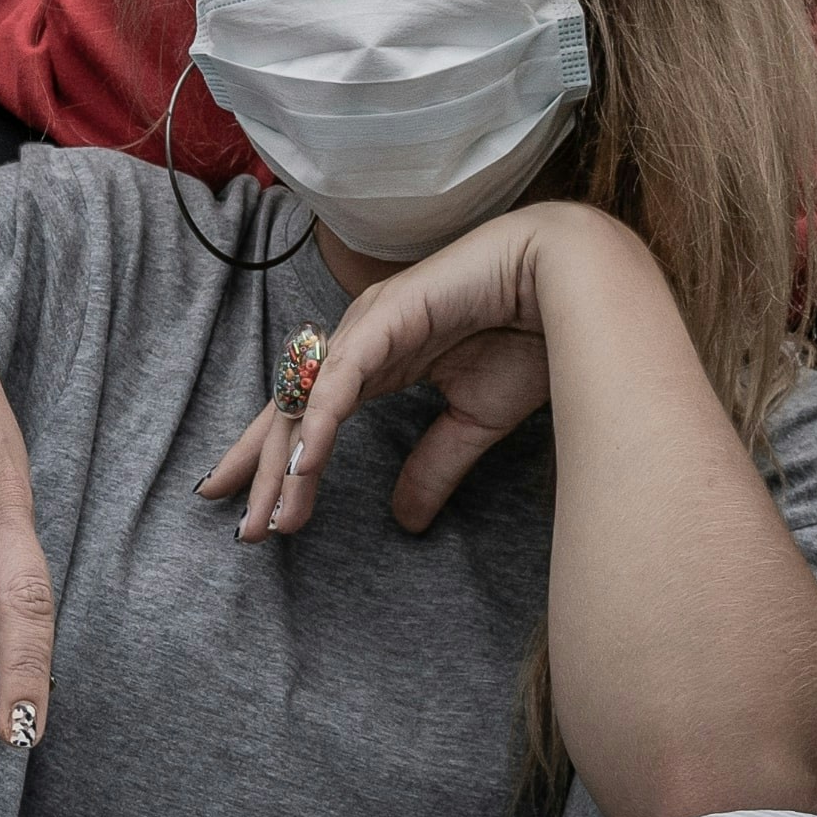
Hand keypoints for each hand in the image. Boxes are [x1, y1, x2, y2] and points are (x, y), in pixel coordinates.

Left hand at [201, 203, 597, 539]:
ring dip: (285, 463)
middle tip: (245, 532)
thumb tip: (405, 522)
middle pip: (292, 413)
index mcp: (372, 362)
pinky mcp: (386, 315)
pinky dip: (319, 421)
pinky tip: (302, 464)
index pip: (305, 417)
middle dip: (263, 474)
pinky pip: (342, 378)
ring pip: (308, 400)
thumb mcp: (474, 420)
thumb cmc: (529, 335)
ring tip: (268, 516)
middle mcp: (357, 342)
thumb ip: (434, 465)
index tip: (250, 513)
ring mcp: (366, 325)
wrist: (571, 283)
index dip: (273, 463)